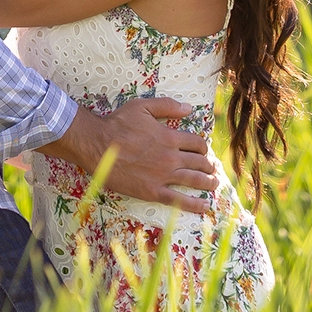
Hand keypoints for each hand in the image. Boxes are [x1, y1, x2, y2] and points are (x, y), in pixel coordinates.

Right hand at [42, 96, 217, 214]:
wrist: (97, 146)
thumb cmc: (117, 124)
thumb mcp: (142, 106)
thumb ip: (167, 106)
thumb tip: (189, 108)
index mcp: (170, 137)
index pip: (197, 143)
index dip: (204, 147)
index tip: (203, 151)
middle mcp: (171, 157)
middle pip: (200, 163)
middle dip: (209, 166)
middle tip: (213, 169)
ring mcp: (163, 176)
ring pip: (194, 181)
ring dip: (208, 183)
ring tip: (215, 185)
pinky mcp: (153, 191)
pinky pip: (178, 200)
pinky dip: (194, 204)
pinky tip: (204, 206)